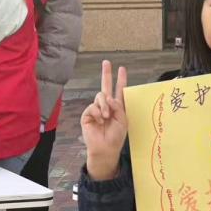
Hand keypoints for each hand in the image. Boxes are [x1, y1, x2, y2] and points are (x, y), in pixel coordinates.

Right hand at [81, 60, 128, 180]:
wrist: (106, 148)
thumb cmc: (116, 136)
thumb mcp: (122, 119)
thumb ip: (118, 106)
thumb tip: (109, 97)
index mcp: (117, 107)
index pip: (119, 90)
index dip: (121, 80)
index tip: (122, 69)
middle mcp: (106, 106)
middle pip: (105, 86)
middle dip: (106, 74)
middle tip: (106, 62)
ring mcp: (96, 109)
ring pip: (100, 97)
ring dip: (105, 106)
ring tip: (107, 117)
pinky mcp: (87, 115)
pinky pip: (92, 107)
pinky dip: (98, 113)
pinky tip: (100, 120)